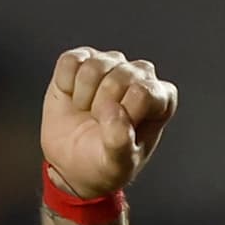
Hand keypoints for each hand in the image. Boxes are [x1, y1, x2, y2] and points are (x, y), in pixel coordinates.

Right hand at [41, 46, 175, 196]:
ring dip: (83, 97)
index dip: (125, 115)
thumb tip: (113, 113)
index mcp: (159, 99)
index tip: (117, 132)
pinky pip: (70, 61)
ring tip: (87, 112)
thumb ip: (120, 143)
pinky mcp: (82, 58)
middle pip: (120, 77)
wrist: (72, 164)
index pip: (144, 92)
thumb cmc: (103, 163)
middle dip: (102, 108)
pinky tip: (73, 97)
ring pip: (93, 68)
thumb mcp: (118, 165)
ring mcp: (110, 64)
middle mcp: (138, 75)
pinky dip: (65, 84)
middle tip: (99, 124)